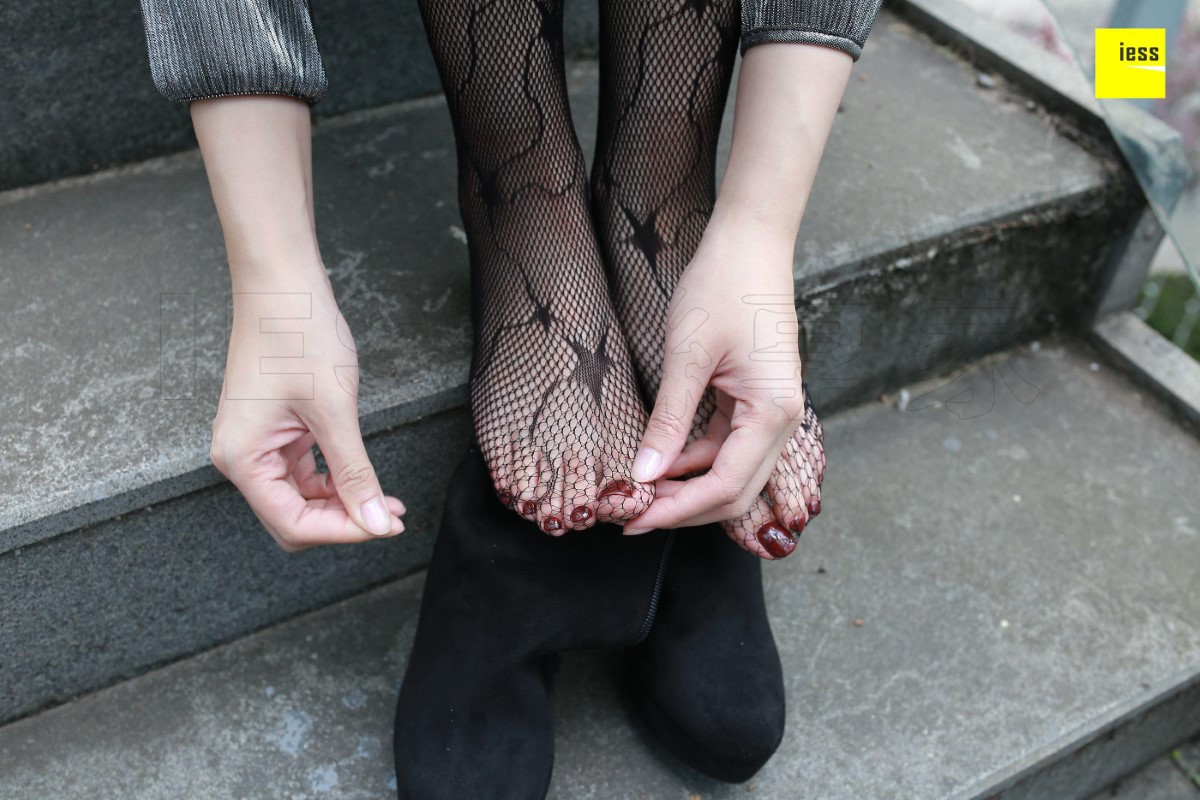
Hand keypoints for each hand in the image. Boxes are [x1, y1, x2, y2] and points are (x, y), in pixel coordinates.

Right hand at [209, 268, 404, 551]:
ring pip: (300, 499)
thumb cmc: (300, 335)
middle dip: (342, 522)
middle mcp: (241, 457)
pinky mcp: (273, 431)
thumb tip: (377, 522)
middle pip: (293, 519)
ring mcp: (255, 445)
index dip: (342, 531)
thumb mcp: (335, 411)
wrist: (283, 284)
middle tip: (391, 516)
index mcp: (243, 459)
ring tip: (387, 501)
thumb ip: (355, 473)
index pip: (293, 523)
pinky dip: (333, 481)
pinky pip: (302, 473)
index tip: (386, 525)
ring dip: (342, 504)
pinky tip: (364, 478)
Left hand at [624, 215, 806, 531]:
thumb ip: (668, 421)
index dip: (678, 511)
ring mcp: (772, 411)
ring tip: (640, 495)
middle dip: (684, 511)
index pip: (725, 486)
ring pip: (731, 473)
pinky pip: (727, 446)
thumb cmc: (723, 286)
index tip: (635, 520)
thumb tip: (644, 476)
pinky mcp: (757, 400)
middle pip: (734, 492)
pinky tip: (660, 464)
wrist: (749, 242)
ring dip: (688, 489)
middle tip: (633, 519)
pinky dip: (695, 461)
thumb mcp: (687, 356)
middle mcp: (783, 420)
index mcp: (773, 412)